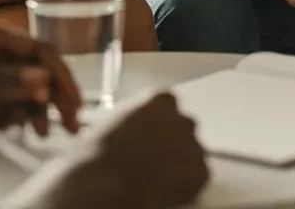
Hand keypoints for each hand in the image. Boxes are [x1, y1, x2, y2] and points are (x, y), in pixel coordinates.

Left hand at [0, 17, 80, 135]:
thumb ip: (2, 78)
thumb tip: (44, 78)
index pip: (40, 49)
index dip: (61, 74)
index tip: (75, 100)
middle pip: (41, 69)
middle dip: (58, 95)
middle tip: (74, 123)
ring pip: (31, 89)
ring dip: (42, 109)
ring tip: (43, 134)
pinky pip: (14, 104)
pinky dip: (24, 117)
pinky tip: (26, 130)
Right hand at [41, 92, 208, 208]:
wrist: (102, 185)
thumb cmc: (95, 158)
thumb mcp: (110, 125)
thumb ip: (131, 122)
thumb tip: (129, 134)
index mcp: (159, 100)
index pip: (169, 107)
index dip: (159, 125)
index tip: (151, 138)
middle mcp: (181, 118)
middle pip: (183, 129)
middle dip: (171, 144)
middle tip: (152, 163)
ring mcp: (193, 144)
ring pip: (192, 155)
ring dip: (178, 166)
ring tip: (154, 182)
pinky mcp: (200, 172)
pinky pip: (196, 181)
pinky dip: (184, 188)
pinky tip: (162, 193)